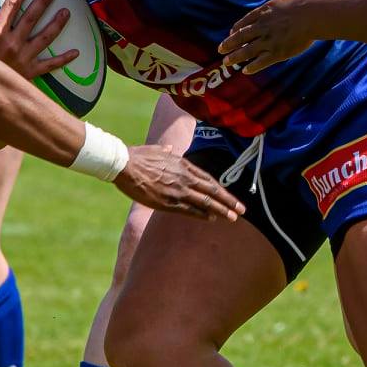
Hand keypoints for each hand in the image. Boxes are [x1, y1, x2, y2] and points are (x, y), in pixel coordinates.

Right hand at [0, 0, 78, 80]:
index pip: (11, 7)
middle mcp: (12, 43)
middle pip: (31, 19)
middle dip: (42, 3)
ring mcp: (23, 58)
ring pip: (44, 38)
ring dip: (56, 25)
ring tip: (66, 12)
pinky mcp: (31, 73)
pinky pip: (49, 65)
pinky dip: (63, 59)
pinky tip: (76, 52)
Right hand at [114, 144, 244, 221]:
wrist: (124, 165)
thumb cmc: (138, 156)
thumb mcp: (157, 150)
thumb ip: (166, 150)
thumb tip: (169, 147)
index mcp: (183, 165)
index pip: (208, 179)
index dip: (222, 189)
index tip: (231, 196)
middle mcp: (184, 178)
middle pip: (212, 191)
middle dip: (229, 201)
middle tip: (242, 210)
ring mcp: (177, 190)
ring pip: (205, 202)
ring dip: (221, 210)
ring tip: (233, 218)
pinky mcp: (167, 202)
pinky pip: (189, 210)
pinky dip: (202, 214)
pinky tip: (211, 219)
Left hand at [219, 0, 321, 73]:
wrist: (314, 14)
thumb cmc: (309, 0)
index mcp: (266, 11)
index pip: (247, 20)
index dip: (237, 28)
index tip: (231, 32)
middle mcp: (263, 26)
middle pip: (242, 36)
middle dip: (229, 43)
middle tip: (220, 49)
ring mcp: (268, 40)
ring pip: (247, 51)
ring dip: (235, 57)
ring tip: (226, 62)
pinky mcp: (277, 53)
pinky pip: (261, 62)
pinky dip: (252, 67)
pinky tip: (245, 71)